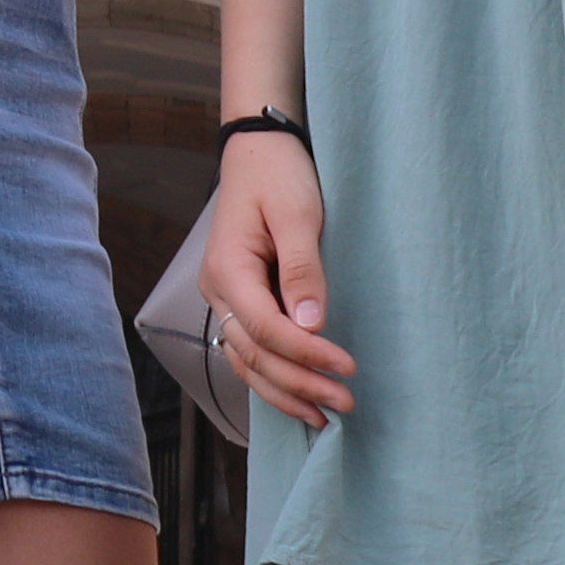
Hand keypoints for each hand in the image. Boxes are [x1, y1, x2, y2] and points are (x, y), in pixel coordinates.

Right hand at [200, 130, 355, 431]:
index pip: (266, 328)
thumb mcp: (298, 212)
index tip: (347, 367)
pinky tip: (298, 395)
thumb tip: (312, 325)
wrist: (258, 149)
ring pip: (247, 361)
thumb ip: (302, 269)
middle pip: (255, 354)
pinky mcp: (237, 300)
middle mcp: (216, 290)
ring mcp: (222, 298)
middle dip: (300, 383)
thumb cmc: (279, 173)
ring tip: (324, 415)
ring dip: (285, 391)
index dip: (306, 353)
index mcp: (228, 268)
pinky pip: (249, 351)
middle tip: (345, 401)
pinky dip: (273, 378)